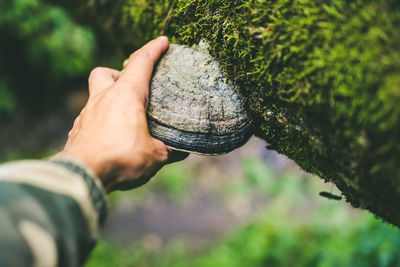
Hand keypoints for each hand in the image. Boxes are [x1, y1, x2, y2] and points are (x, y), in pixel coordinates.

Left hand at [53, 37, 187, 191]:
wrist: (83, 174)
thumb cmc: (122, 158)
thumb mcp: (155, 155)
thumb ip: (169, 150)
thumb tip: (182, 151)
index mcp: (126, 95)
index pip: (141, 62)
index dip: (153, 49)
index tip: (162, 42)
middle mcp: (103, 99)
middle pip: (104, 73)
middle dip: (117, 74)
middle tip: (130, 88)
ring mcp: (87, 114)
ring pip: (95, 96)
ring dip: (109, 101)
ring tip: (124, 118)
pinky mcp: (78, 130)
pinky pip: (90, 118)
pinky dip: (101, 122)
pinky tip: (110, 139)